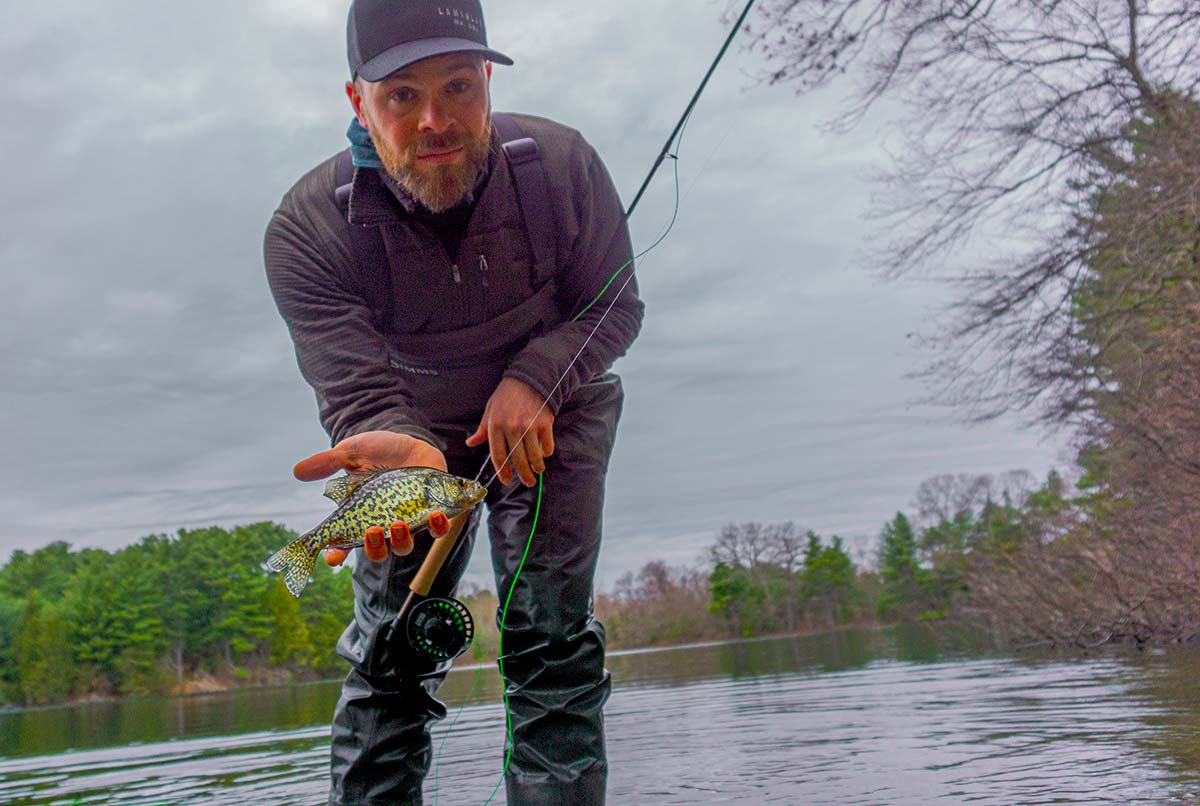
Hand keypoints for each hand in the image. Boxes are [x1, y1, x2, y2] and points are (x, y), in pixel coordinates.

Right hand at [293, 431, 450, 564]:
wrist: (408, 442)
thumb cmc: (377, 451)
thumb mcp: (351, 453)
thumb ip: (329, 462)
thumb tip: (297, 471)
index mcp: (359, 516)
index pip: (343, 544)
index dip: (336, 554)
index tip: (332, 557)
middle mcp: (382, 524)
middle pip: (377, 551)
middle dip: (374, 547)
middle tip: (372, 531)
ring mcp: (407, 521)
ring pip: (404, 546)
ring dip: (401, 540)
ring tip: (398, 524)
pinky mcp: (430, 512)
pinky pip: (436, 529)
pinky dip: (437, 525)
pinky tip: (435, 515)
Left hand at [465, 377, 553, 486]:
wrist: (529, 378)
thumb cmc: (507, 395)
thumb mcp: (490, 410)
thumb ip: (482, 429)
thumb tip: (470, 443)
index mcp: (495, 425)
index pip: (498, 456)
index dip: (503, 472)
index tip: (507, 480)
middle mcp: (512, 428)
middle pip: (518, 460)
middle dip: (523, 476)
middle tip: (528, 482)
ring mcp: (529, 426)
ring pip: (534, 456)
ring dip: (537, 467)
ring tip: (538, 471)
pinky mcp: (545, 423)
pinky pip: (547, 446)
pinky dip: (547, 453)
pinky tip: (544, 454)